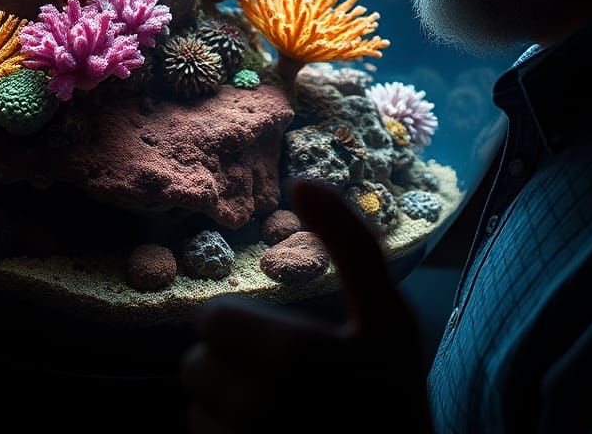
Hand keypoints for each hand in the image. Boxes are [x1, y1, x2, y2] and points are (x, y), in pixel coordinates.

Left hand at [181, 177, 431, 432]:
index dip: (238, 324)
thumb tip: (300, 182)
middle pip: (196, 368)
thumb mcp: (390, 319)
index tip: (272, 338)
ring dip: (226, 409)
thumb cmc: (394, 398)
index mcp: (296, 359)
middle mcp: (263, 411)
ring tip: (274, 415)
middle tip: (275, 379)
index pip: (212, 322)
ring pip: (197, 413)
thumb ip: (351, 245)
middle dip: (230, 366)